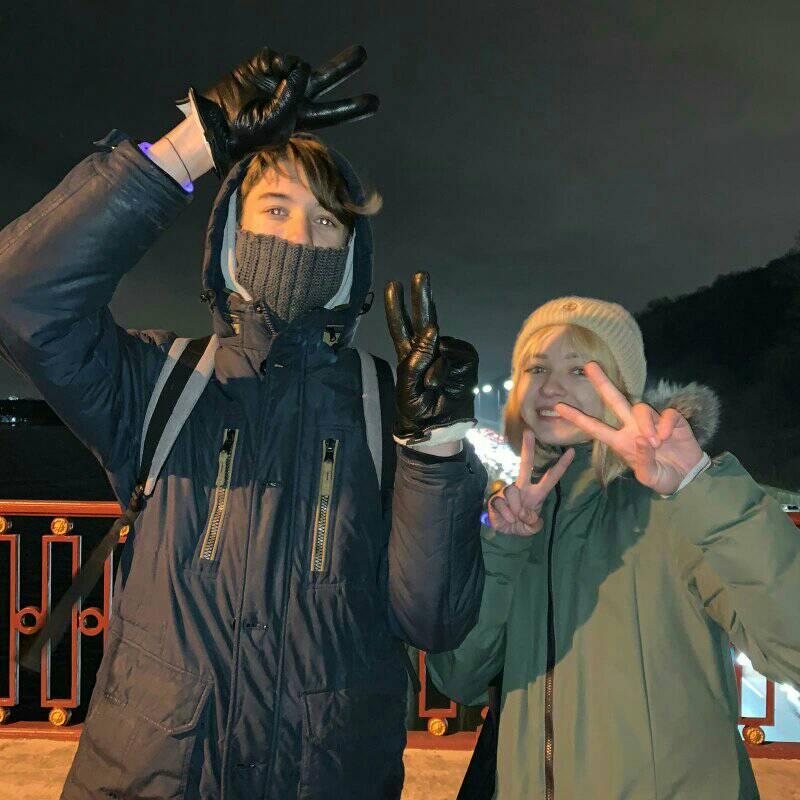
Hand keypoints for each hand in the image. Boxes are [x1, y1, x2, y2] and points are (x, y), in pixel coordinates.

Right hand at [185, 45, 378, 175]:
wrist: (217, 124)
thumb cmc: (248, 134)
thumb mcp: (276, 124)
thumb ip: (292, 96)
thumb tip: (300, 66)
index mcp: (303, 118)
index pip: (333, 112)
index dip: (353, 107)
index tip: (375, 102)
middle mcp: (295, 97)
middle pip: (326, 80)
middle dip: (343, 66)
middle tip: (362, 53)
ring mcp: (280, 79)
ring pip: (299, 66)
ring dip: (293, 75)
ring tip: (275, 91)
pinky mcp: (264, 65)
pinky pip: (278, 59)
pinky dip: (274, 66)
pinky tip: (265, 75)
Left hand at [385, 272, 477, 444]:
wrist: (440, 428)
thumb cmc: (418, 410)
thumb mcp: (408, 387)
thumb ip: (416, 357)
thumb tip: (432, 327)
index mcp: (408, 355)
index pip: (401, 327)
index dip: (397, 307)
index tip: (394, 285)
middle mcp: (429, 350)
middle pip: (424, 318)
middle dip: (422, 296)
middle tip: (420, 274)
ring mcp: (449, 354)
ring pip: (441, 347)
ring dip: (434, 369)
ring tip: (432, 388)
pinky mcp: (466, 361)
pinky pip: (456, 358)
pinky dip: (450, 372)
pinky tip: (448, 386)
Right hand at [489, 430, 573, 535]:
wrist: (505, 531)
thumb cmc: (522, 524)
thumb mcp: (532, 527)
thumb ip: (533, 523)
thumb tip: (524, 513)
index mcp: (536, 493)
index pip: (551, 477)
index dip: (562, 465)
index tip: (572, 451)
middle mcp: (523, 488)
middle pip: (525, 465)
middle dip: (527, 449)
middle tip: (529, 432)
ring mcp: (508, 491)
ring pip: (512, 491)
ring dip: (515, 510)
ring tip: (515, 518)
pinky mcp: (496, 497)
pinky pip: (501, 503)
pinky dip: (505, 514)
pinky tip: (506, 518)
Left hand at [555, 362, 703, 494]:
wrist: (688, 476)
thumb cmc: (663, 477)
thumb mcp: (650, 478)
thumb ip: (644, 462)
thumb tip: (641, 440)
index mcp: (621, 442)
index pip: (594, 428)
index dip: (577, 418)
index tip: (558, 407)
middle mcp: (632, 428)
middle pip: (614, 400)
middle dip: (602, 383)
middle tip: (589, 365)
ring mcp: (651, 422)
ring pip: (640, 409)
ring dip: (646, 424)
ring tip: (655, 442)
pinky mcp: (670, 420)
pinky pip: (664, 414)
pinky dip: (664, 424)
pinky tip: (667, 436)